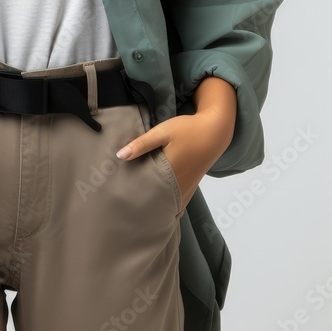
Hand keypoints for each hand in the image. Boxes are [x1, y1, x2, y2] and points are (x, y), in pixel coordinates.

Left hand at [115, 77, 236, 208]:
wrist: (215, 131)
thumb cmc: (187, 130)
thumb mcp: (162, 132)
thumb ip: (142, 144)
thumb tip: (119, 155)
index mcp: (170, 172)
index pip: (146, 189)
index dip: (131, 192)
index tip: (117, 192)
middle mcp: (179, 185)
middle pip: (155, 199)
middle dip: (140, 199)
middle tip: (123, 195)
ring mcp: (186, 188)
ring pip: (165, 200)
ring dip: (152, 199)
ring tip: (135, 195)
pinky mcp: (190, 186)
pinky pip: (175, 199)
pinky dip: (164, 199)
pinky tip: (154, 195)